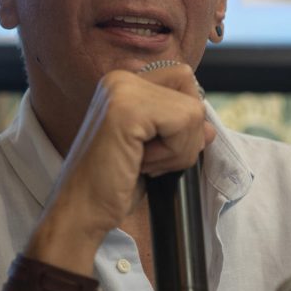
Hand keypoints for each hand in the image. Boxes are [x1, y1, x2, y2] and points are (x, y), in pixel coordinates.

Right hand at [28, 65, 212, 269]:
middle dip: (184, 136)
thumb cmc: (113, 185)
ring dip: (177, 151)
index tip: (153, 147)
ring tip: (141, 163)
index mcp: (123, 84)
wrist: (81, 211)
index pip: (184, 80)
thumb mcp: (153, 151)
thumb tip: (209, 127)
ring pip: (193, 112)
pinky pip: (184, 123)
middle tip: (147, 158)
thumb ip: (179, 130)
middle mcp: (120, 79)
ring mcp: (122, 90)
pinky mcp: (127, 109)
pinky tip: (141, 164)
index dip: (183, 120)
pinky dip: (172, 154)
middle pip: (192, 94)